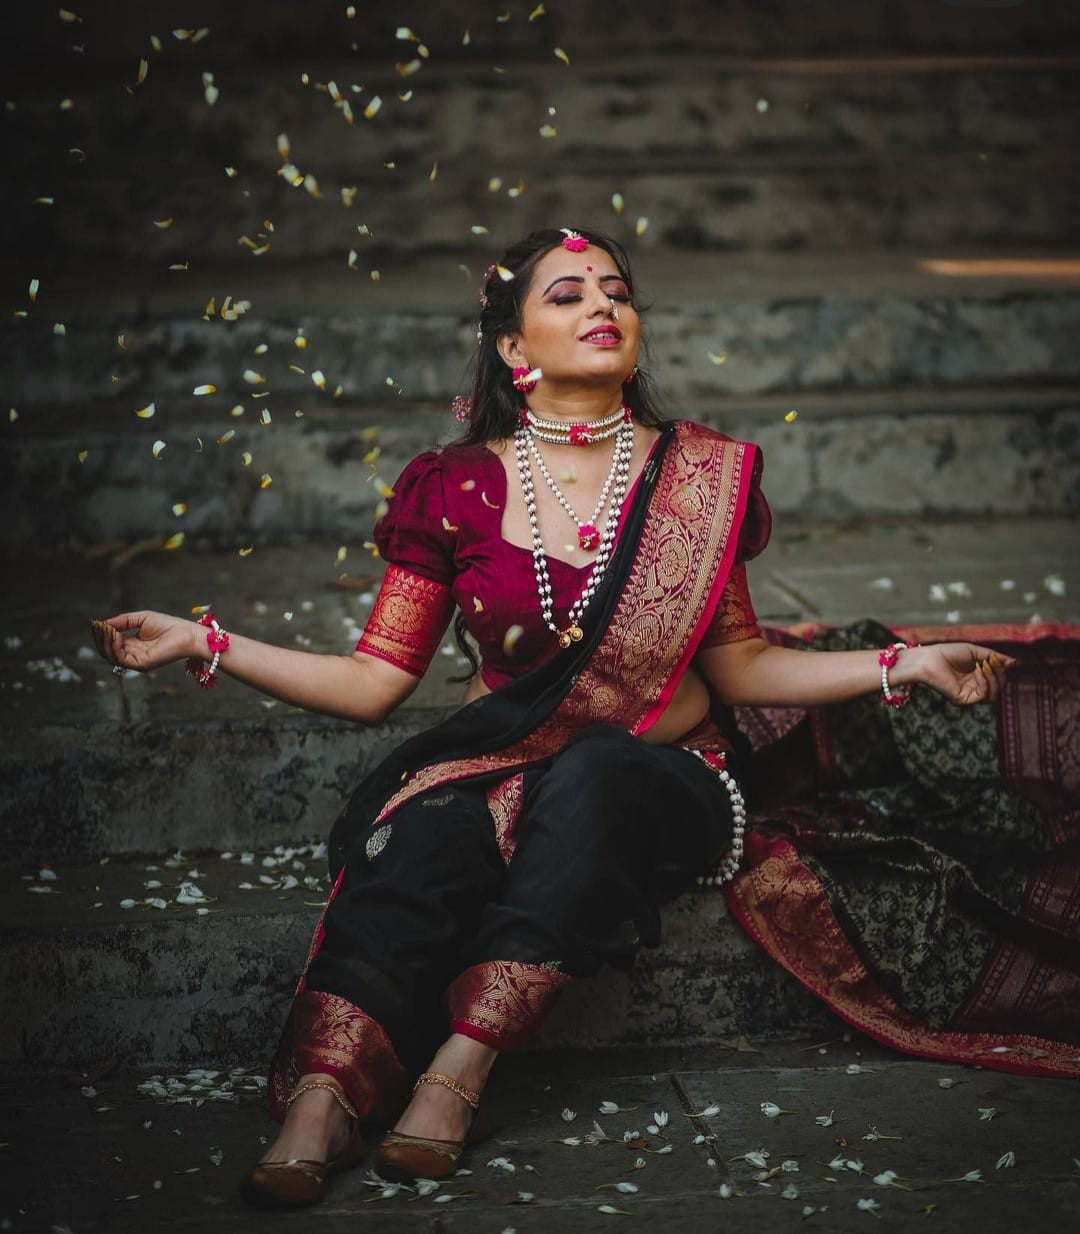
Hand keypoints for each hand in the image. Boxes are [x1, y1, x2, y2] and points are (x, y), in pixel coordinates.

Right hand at [89, 611, 200, 673]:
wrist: (186, 634)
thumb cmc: (168, 625)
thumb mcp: (140, 619)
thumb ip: (122, 621)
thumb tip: (102, 624)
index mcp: (133, 645)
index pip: (111, 643)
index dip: (102, 633)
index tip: (96, 623)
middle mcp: (133, 654)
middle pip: (107, 651)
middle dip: (101, 638)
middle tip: (98, 626)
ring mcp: (136, 661)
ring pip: (111, 656)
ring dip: (105, 642)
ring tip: (106, 629)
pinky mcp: (141, 665)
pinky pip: (120, 658)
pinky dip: (114, 646)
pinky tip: (115, 634)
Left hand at [898, 642, 1015, 705]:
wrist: (929, 658)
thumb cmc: (948, 653)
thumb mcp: (975, 652)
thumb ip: (995, 658)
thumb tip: (1015, 663)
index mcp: (977, 677)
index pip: (998, 679)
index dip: (1001, 669)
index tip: (996, 657)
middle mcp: (974, 687)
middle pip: (999, 687)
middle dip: (999, 673)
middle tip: (992, 660)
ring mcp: (969, 695)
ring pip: (994, 694)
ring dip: (995, 678)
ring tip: (985, 664)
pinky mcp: (963, 700)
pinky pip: (984, 696)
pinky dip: (986, 682)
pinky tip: (979, 670)